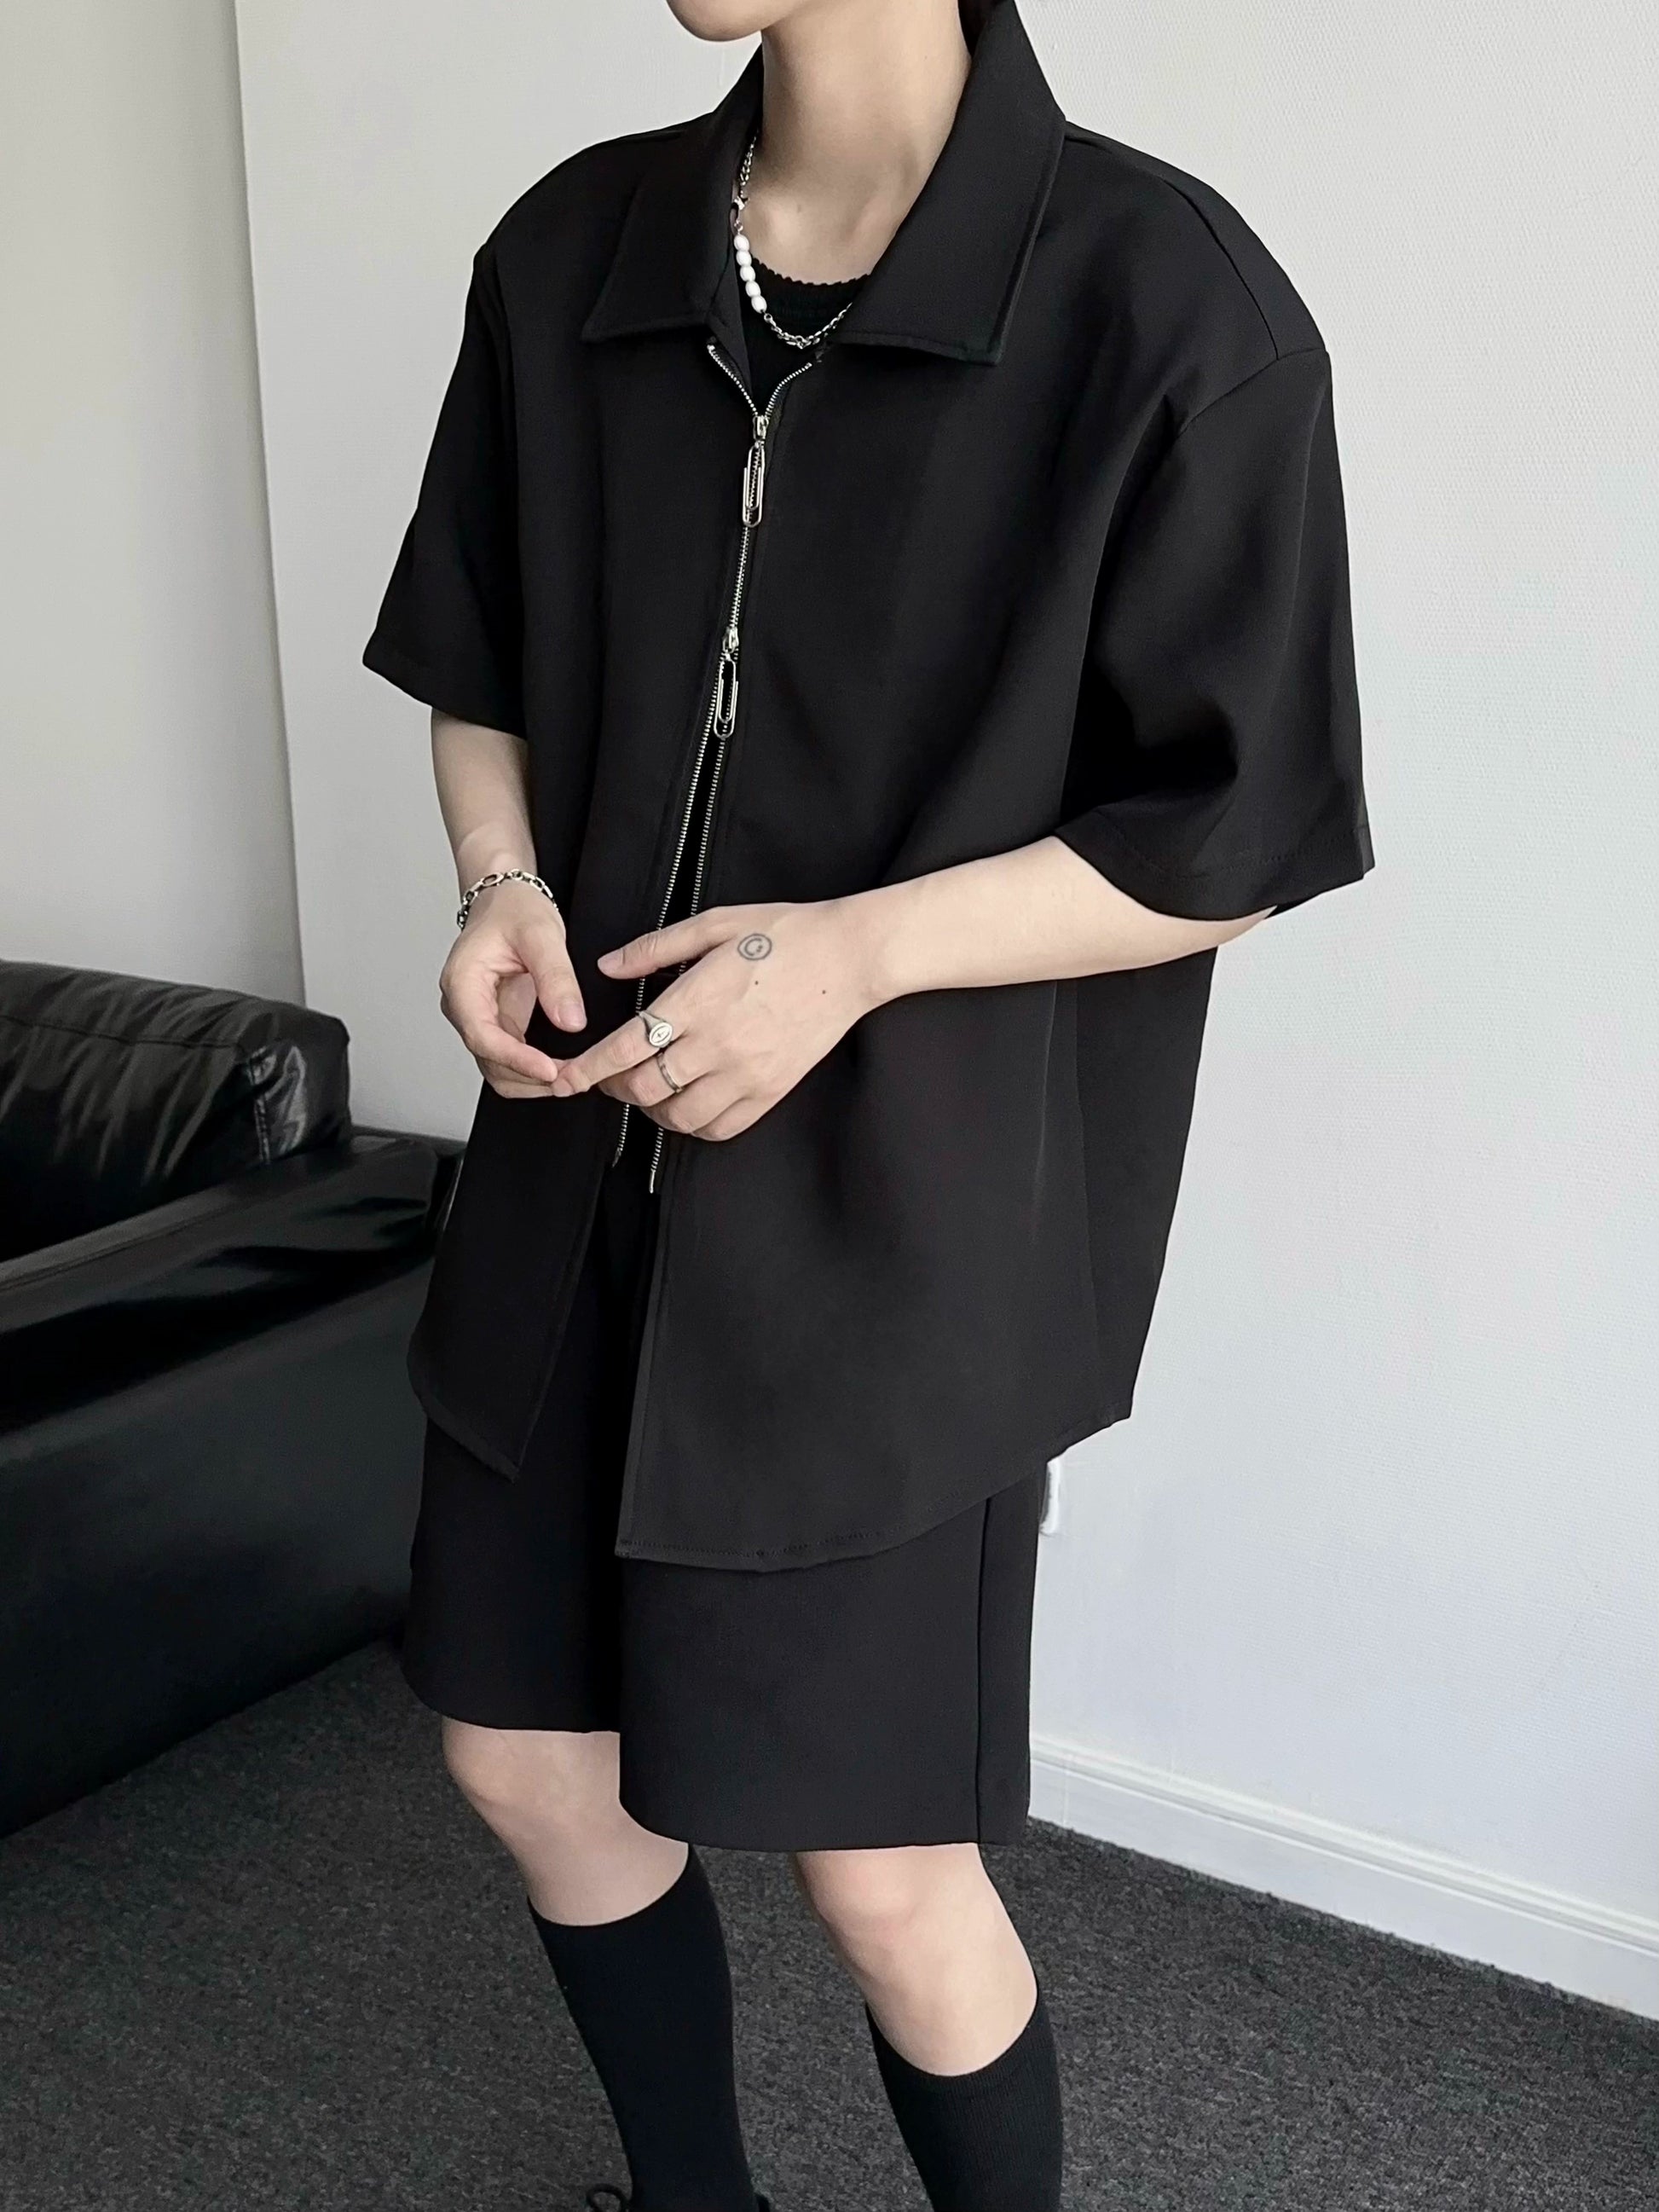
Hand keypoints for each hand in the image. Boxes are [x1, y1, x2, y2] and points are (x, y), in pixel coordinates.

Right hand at [440, 880, 585, 1096]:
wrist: (505, 898)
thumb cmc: (513, 908)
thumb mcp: (542, 934)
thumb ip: (556, 977)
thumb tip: (571, 1021)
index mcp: (463, 983)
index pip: (482, 1036)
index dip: (516, 1059)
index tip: (549, 1070)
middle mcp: (464, 1006)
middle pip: (488, 1061)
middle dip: (528, 1077)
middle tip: (572, 1079)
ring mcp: (479, 1017)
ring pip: (497, 1068)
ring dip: (531, 1081)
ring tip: (572, 1077)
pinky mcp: (497, 1022)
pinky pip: (510, 1058)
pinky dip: (534, 1070)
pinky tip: (562, 1069)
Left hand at [550, 901, 878, 1139]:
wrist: (850, 958)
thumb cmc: (784, 934)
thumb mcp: (714, 924)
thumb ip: (654, 948)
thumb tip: (606, 966)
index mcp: (697, 1000)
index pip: (626, 1048)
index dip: (588, 1069)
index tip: (567, 1077)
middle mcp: (718, 1044)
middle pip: (645, 1089)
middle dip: (615, 1088)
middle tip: (610, 1077)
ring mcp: (747, 1073)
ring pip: (679, 1117)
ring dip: (654, 1110)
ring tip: (651, 1091)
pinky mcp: (771, 1090)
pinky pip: (721, 1128)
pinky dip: (695, 1125)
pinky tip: (689, 1104)